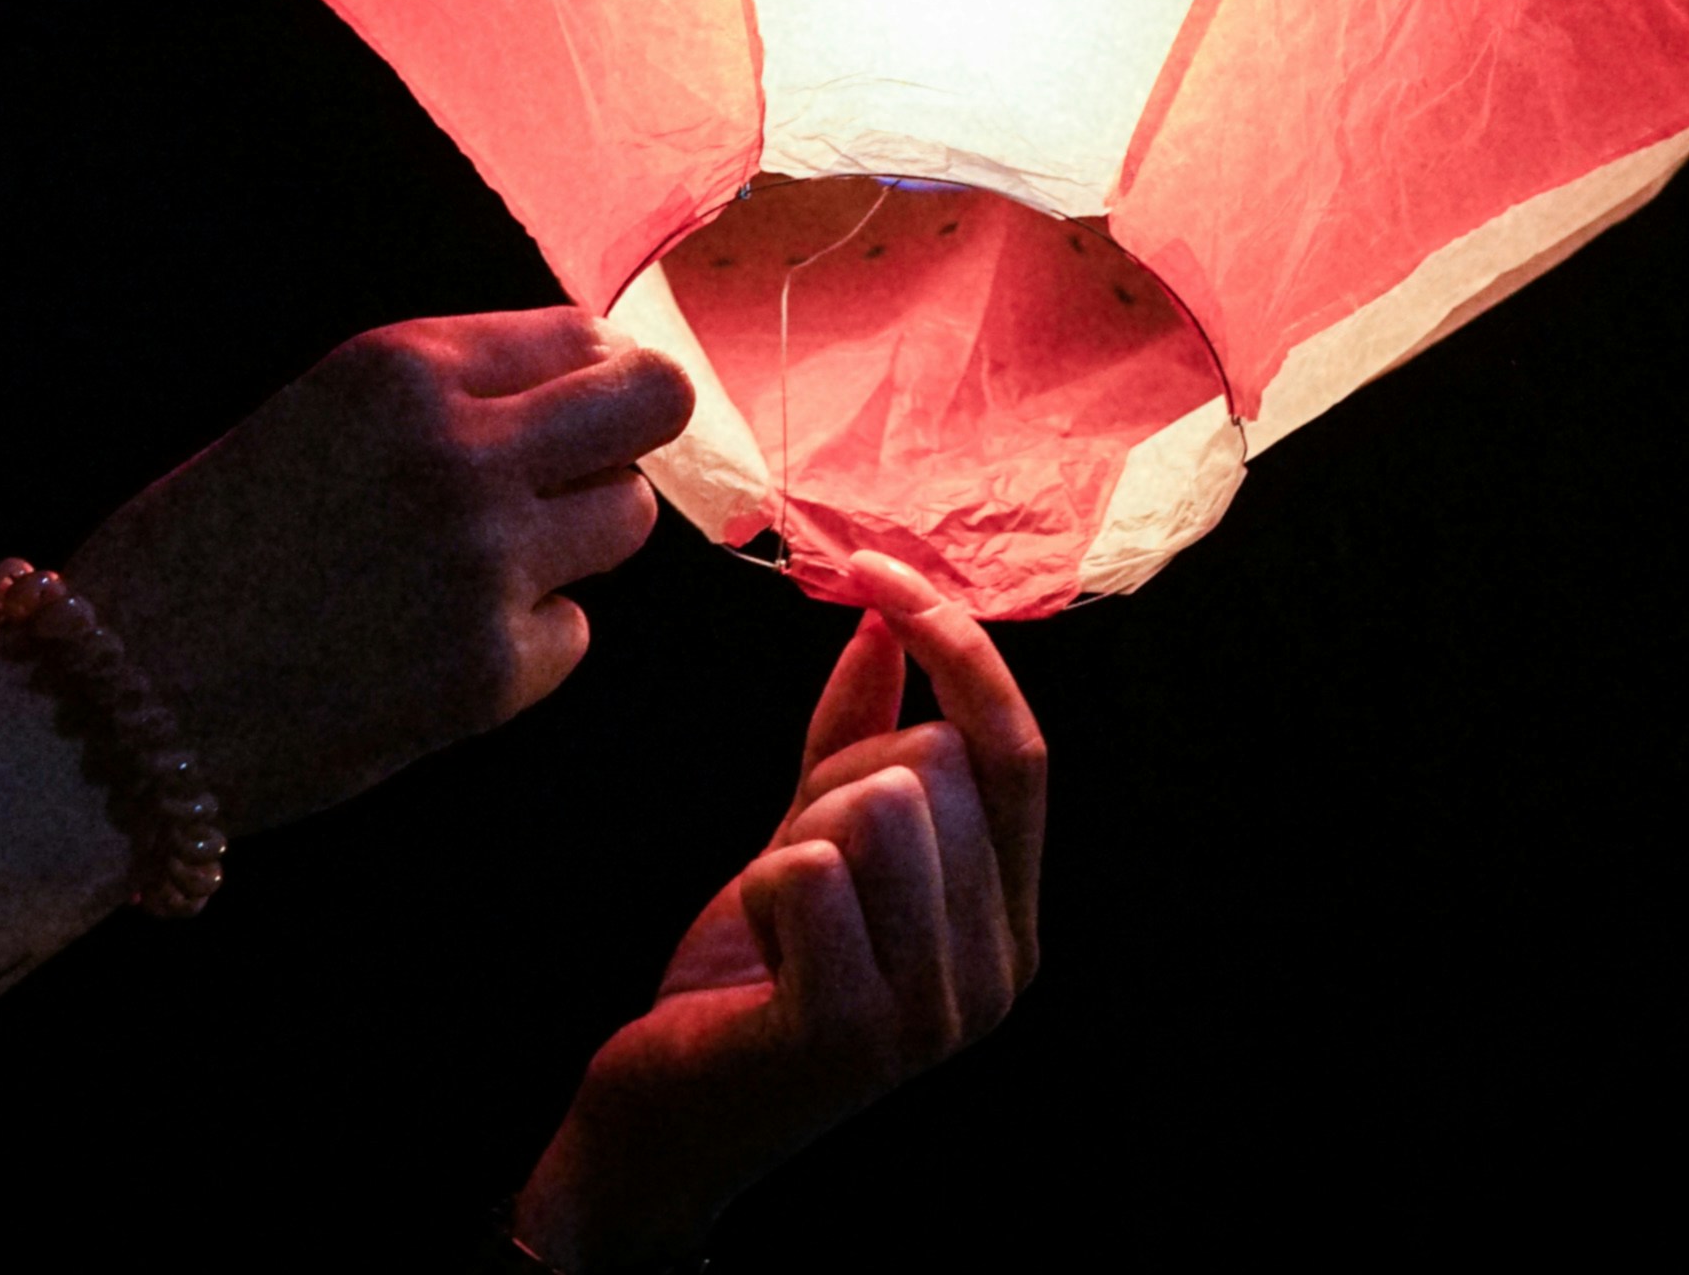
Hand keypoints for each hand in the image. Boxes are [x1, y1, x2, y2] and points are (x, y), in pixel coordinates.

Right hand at [60, 310, 691, 831]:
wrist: (118, 710)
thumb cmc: (186, 555)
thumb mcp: (304, 419)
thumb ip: (430, 399)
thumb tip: (553, 395)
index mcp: (400, 370)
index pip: (577, 334)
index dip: (580, 375)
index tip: (563, 407)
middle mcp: (463, 451)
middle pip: (651, 402)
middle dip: (628, 431)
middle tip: (583, 470)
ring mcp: (490, 564)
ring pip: (628, 519)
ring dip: (576, 539)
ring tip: (487, 568)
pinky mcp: (497, 671)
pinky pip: (573, 632)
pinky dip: (526, 640)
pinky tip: (438, 648)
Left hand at [513, 553, 1047, 1271]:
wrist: (669, 1120)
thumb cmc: (748, 976)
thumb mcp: (812, 839)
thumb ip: (859, 736)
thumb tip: (882, 617)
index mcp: (1010, 923)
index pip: (1019, 751)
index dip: (957, 648)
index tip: (877, 567)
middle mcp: (997, 974)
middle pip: (933, 768)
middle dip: (836, 783)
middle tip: (793, 867)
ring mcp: (934, 1013)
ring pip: (875, 807)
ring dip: (798, 841)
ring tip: (780, 919)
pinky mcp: (852, 1034)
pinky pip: (806, 872)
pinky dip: (760, 889)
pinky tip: (757, 951)